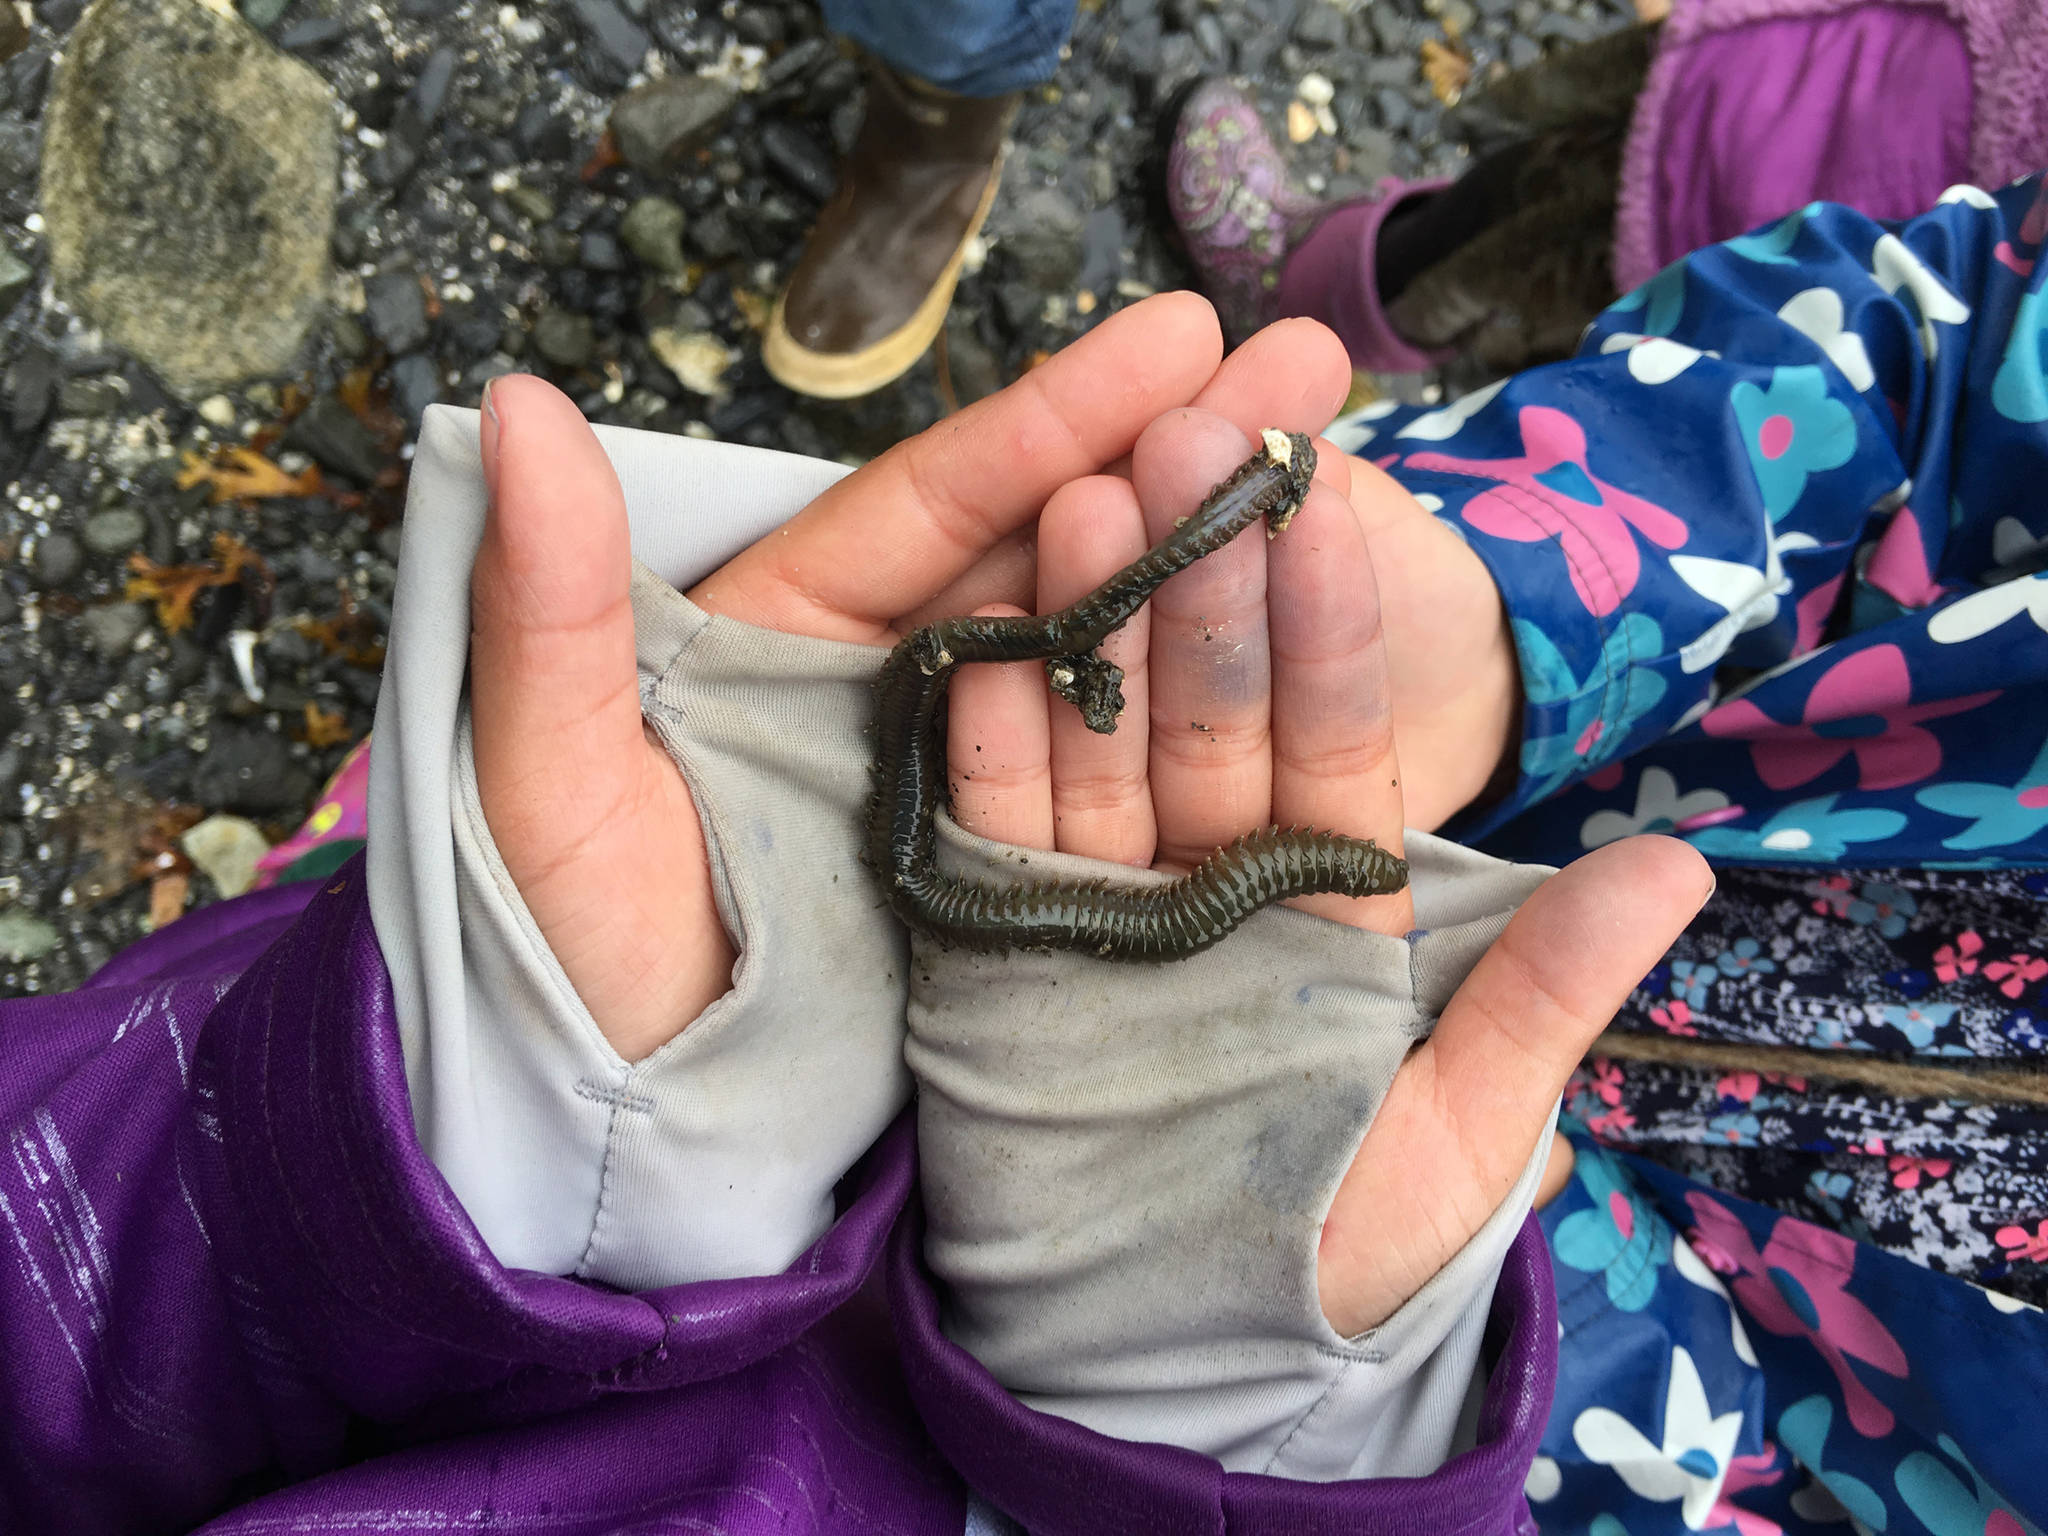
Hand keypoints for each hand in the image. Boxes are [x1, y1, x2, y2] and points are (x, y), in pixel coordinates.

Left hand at [466, 295, 1357, 1061]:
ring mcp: (970, 777)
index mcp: (786, 632)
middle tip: (1301, 378)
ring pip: (1103, 648)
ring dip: (1210, 567)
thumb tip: (513, 405)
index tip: (1179, 340)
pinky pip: (1122, 770)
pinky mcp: (1026, 871)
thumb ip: (552, 606)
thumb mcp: (550, 785)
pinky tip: (1301, 641)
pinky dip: (1203, 707)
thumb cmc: (576, 968)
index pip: (937, 502)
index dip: (1059, 416)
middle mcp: (894, 686)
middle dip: (1173, 460)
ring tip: (1324, 475)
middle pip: (1048, 551)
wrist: (637, 1143)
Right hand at [946, 407, 1709, 1335]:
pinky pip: (990, 834)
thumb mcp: (1465, 1136)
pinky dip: (986, 743)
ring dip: (1091, 626)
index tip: (1332, 512)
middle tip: (1193, 444)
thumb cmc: (1337, 1263)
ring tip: (1092, 496)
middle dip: (1202, 584)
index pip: (1334, 743)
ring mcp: (1100, 905)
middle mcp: (1210, 881)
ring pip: (1096, 746)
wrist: (1174, 1363)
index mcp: (1329, 905)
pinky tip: (987, 635)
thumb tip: (1683, 866)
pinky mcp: (1000, 945)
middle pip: (1208, 715)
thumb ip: (1546, 992)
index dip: (1331, 634)